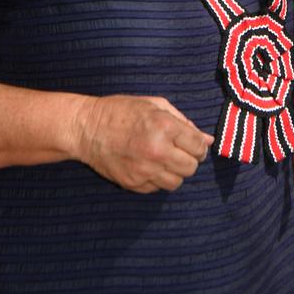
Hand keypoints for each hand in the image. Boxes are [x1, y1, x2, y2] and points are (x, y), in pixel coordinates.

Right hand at [73, 94, 213, 192]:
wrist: (86, 128)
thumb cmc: (121, 112)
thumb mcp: (155, 105)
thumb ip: (184, 122)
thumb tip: (208, 140)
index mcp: (165, 127)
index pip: (199, 147)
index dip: (199, 146)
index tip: (193, 144)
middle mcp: (157, 151)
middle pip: (191, 168)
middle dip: (189, 159)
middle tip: (178, 151)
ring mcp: (144, 170)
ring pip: (176, 182)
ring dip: (174, 172)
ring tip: (162, 159)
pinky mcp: (133, 184)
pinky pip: (157, 188)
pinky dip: (157, 179)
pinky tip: (147, 165)